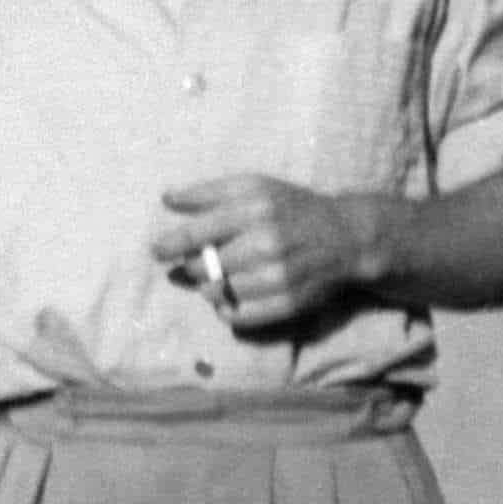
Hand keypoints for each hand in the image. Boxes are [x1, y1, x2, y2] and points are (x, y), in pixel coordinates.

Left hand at [148, 174, 383, 335]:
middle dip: (191, 266)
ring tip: (217, 278)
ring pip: (216, 293)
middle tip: (194, 263)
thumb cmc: (291, 208)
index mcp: (256, 209)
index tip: (156, 250)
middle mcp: (267, 243)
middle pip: (202, 266)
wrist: (345, 237)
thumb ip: (210, 191)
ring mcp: (278, 277)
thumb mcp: (256, 186)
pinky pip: (238, 317)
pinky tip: (230, 298)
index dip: (171, 243)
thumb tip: (167, 198)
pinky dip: (226, 310)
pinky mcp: (287, 304)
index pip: (198, 233)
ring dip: (208, 288)